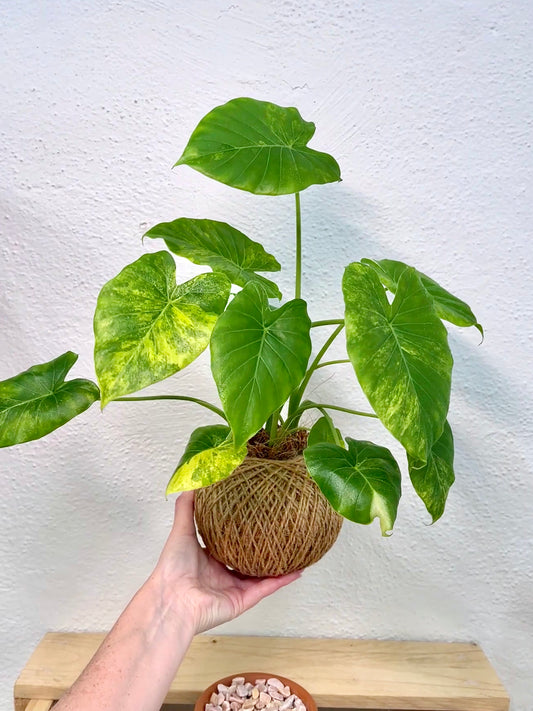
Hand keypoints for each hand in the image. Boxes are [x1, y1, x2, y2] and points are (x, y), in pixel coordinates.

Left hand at [151, 491, 300, 633]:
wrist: (172, 600)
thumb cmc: (172, 568)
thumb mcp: (181, 531)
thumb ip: (187, 508)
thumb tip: (193, 484)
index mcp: (209, 560)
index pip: (231, 544)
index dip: (243, 532)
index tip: (257, 516)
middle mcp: (222, 575)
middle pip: (248, 560)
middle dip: (263, 548)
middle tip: (279, 532)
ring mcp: (234, 589)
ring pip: (262, 575)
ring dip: (278, 565)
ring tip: (294, 551)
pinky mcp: (242, 601)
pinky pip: (266, 589)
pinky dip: (282, 580)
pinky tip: (296, 570)